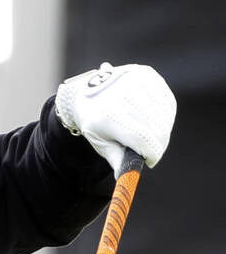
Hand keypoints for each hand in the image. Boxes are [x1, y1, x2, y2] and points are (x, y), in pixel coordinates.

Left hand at [55, 62, 176, 176]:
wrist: (86, 90)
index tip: (151, 161)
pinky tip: (157, 122)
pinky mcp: (147, 75)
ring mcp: (137, 82)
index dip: (152, 153)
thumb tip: (128, 177)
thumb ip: (117, 158)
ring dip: (163, 131)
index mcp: (109, 115)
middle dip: (159, 144)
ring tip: (152, 137)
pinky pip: (167, 102)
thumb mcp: (100, 142)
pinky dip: (166, 116)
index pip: (142, 138)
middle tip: (153, 152)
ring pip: (164, 115)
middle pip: (156, 127)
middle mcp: (124, 95)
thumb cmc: (95, 121)